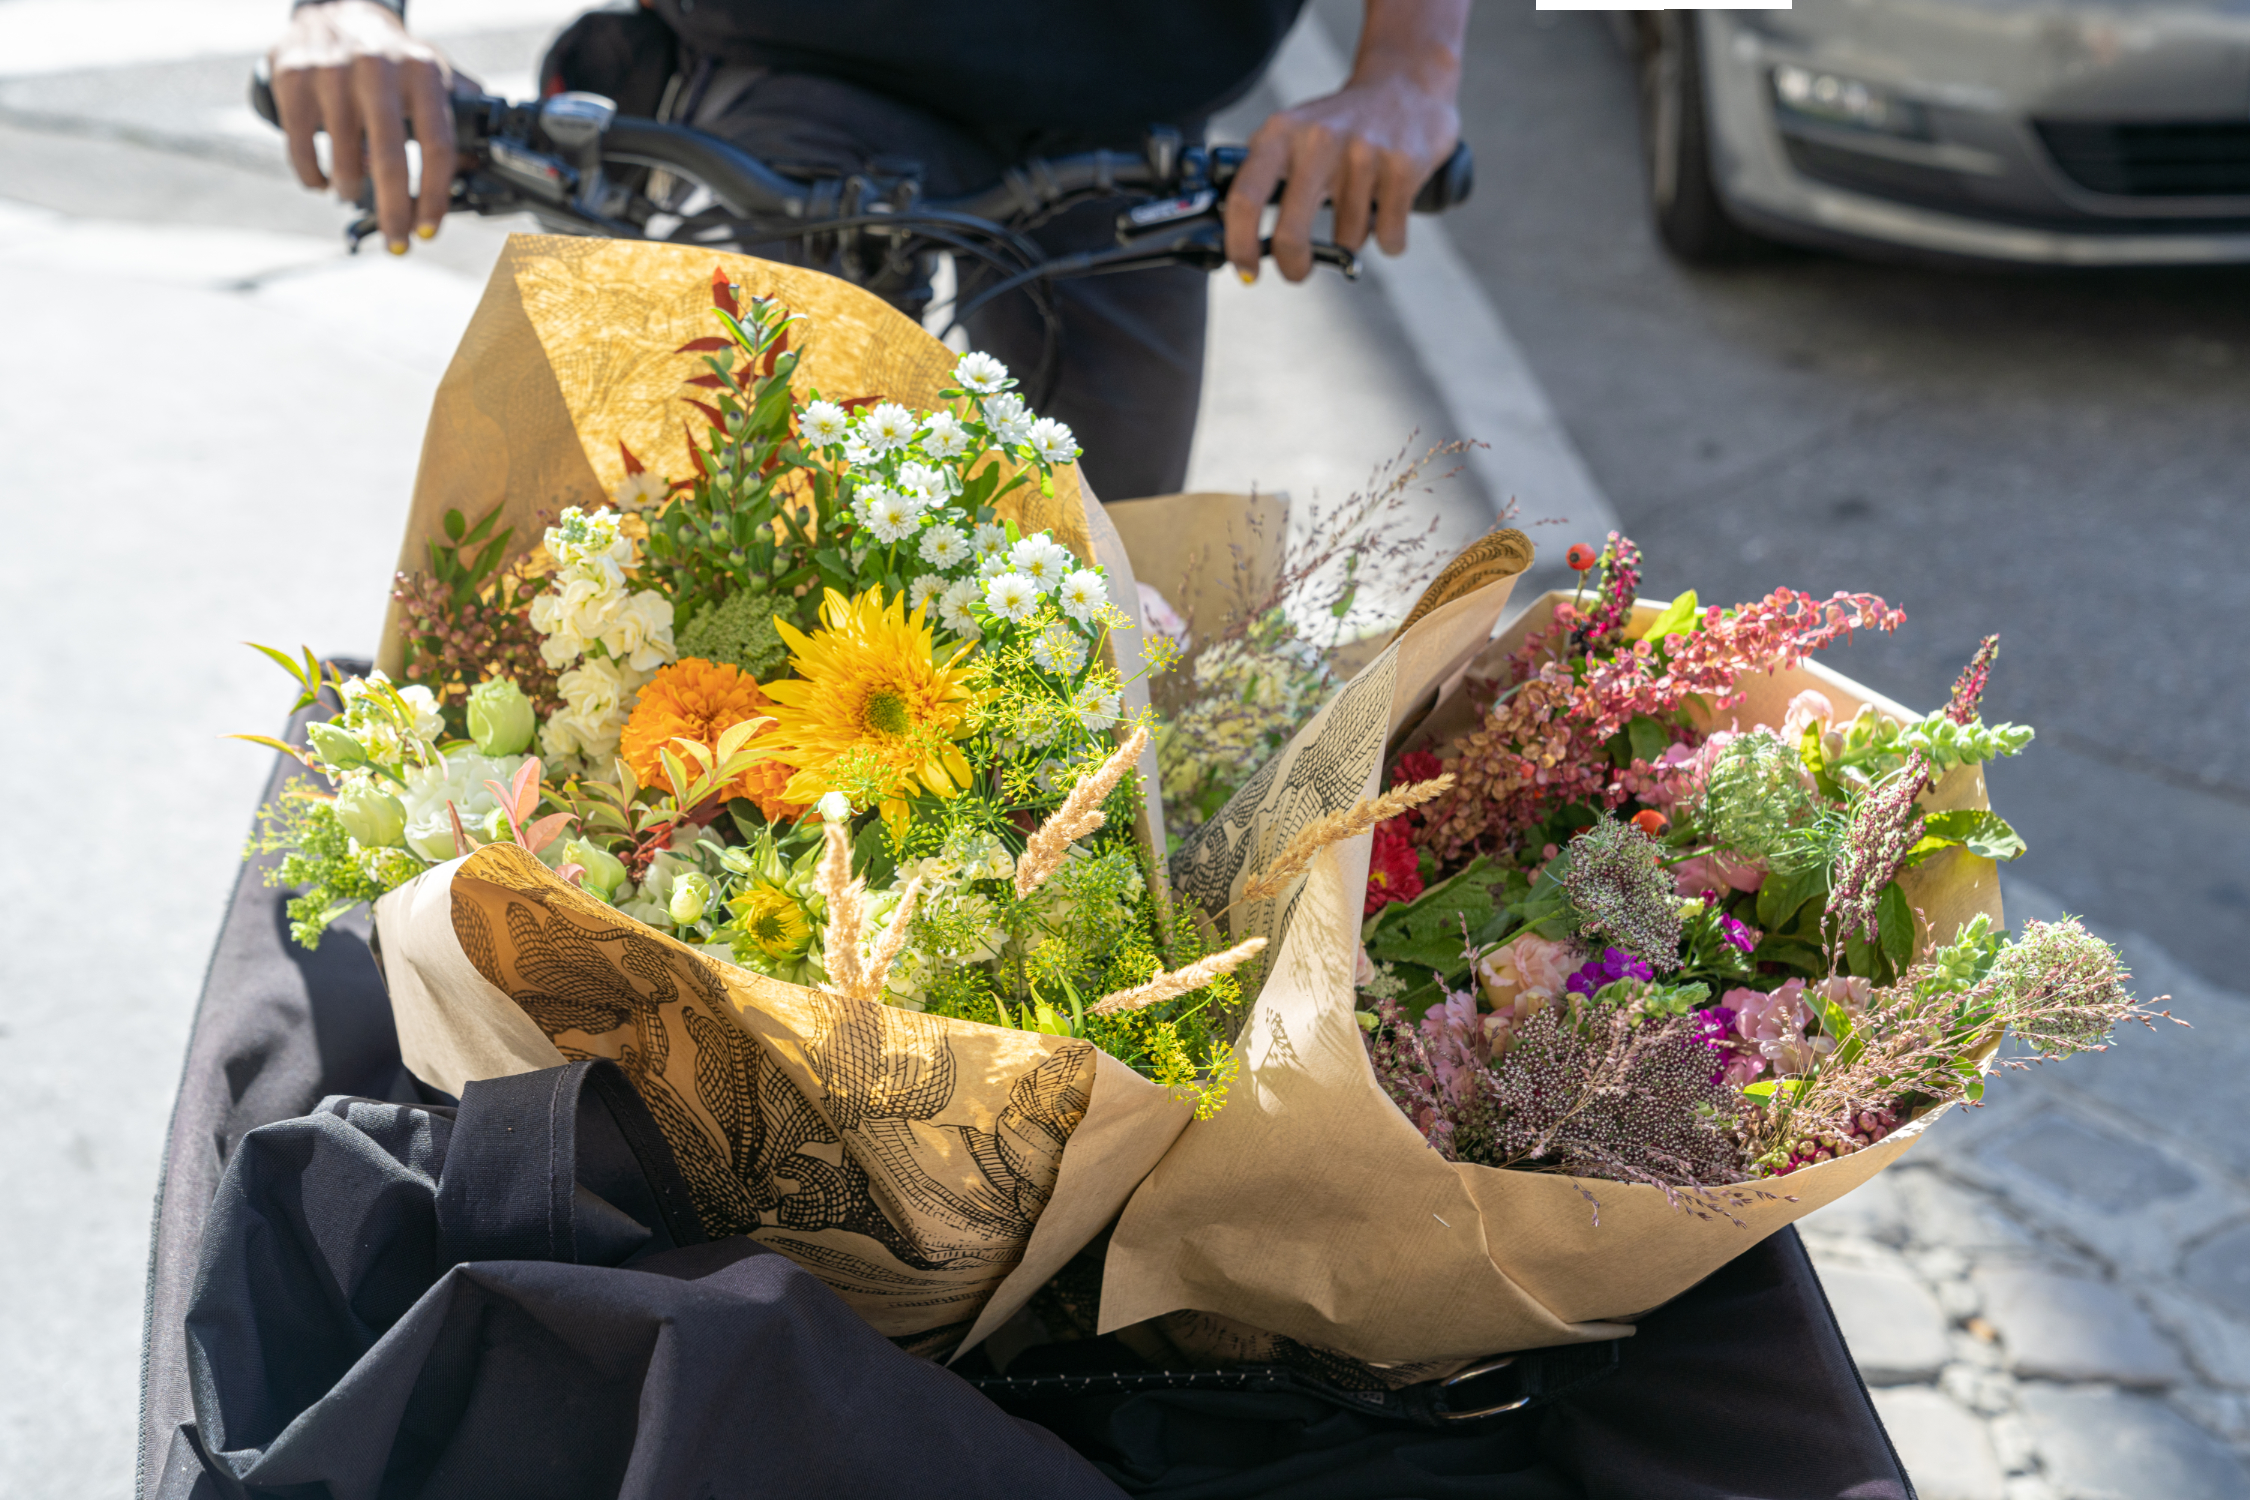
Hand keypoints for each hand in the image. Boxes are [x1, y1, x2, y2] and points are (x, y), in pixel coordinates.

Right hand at [269, 0, 460, 252]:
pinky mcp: (293, 78)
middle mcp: (378, 69)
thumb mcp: (430, 73)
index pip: (437, 146)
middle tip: (397, 242)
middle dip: (394, 212)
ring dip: (350, 190)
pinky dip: (313, 177)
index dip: (435, 196)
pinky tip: (322, 183)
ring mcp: (332, 72)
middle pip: (390, 160)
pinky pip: (301, 147)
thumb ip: (458, 113)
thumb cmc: (390, 57)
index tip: (428, 229)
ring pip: (343, 158)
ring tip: (352, 194)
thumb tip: (478, 163)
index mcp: (422, 73)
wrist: (333, 8)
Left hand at [1225, 0, 1467, 282]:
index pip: (1245, 197)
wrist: (1405, 84)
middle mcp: (1318, 140)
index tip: (1245, 271)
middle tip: (1296, 272)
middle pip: (1291, 234)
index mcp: (1281, 133)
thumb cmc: (1339, 126)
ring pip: (1348, 239)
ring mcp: (1363, 153)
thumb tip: (1240, 244)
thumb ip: (1264, 178)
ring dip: (1352, 238)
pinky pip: (1387, 236)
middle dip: (1292, 266)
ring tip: (1360, 205)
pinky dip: (1389, 238)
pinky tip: (1388, 207)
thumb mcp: (1292, 134)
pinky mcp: (1403, 167)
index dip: (1240, 244)